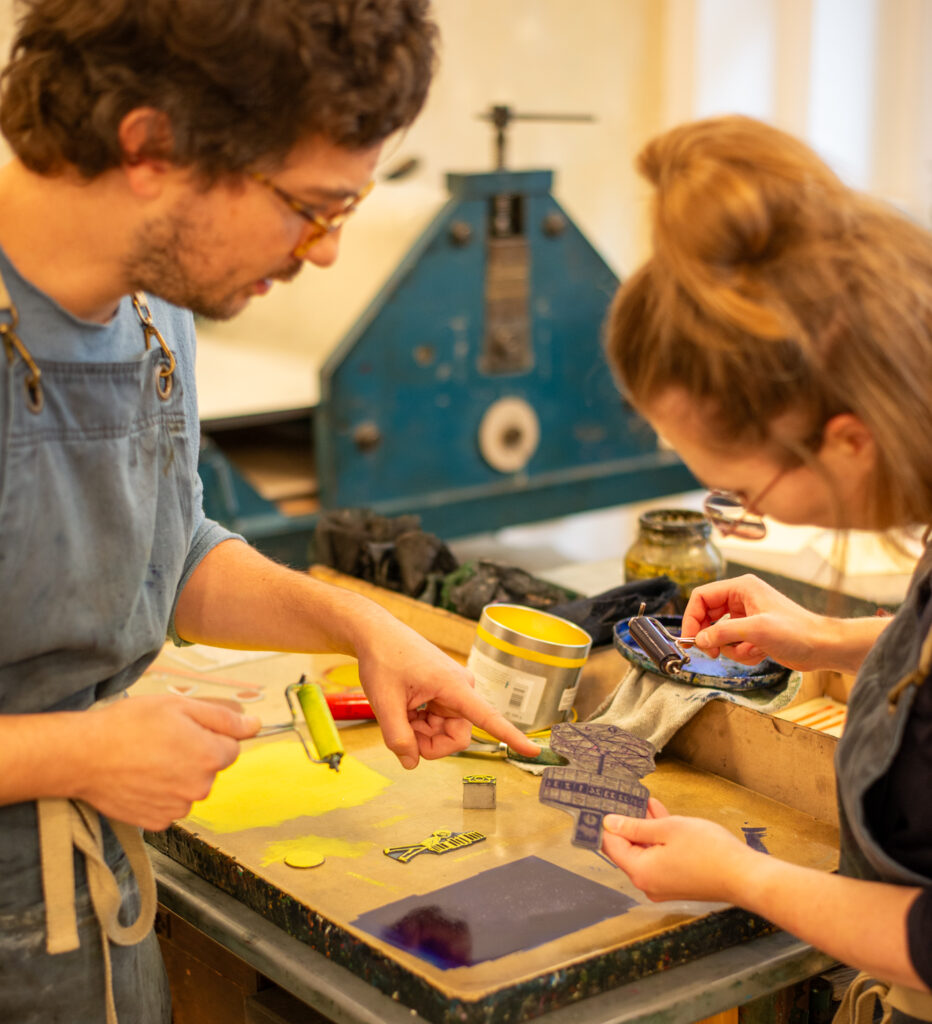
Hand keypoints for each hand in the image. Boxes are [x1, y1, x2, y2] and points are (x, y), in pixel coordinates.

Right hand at [77, 695, 259, 830]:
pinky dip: (160, 794)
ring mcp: (178, 808)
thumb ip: (224, 718)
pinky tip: (141, 780)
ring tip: (147, 761)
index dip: (208, 735)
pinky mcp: (158, 822)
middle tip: (161, 742)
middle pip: (210, 769)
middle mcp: (200, 787)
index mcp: (211, 757)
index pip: (230, 748)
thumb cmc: (130, 725)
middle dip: (194, 756)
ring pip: (190, 788)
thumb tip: (255, 725)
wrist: (84, 756)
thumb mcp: (181, 707)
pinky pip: (170, 805)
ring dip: (177, 776)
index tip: (183, 730)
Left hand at [354, 614, 539, 768]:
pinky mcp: (444, 693)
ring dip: (421, 733)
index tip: (534, 751)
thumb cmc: (383, 660)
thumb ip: (398, 738)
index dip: (512, 737)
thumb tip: (411, 763)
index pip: (488, 718)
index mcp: (454, 686)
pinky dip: (419, 723)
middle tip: (401, 733)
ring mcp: (453, 691)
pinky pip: (439, 721)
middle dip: (429, 743)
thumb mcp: (384, 703)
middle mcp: (461, 689)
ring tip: (399, 713)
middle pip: (457, 737)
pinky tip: (404, 709)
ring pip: (445, 731)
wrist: (376, 634)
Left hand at [601, 799, 755, 902]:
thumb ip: (636, 826)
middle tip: (628, 798)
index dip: (608, 823)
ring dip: (646, 828)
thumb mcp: (668, 829)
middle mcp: (647, 883)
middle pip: (628, 850)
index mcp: (640, 871)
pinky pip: (660, 859)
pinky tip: (661, 817)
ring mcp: (662, 886)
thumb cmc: (709, 852)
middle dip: (629, 823)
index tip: (607, 803)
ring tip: (646, 802)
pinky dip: (659, 840)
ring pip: (646, 852)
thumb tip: (610, 823)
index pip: (611, 845)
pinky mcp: (677, 883)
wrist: (744, 876)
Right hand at [681, 574, 830, 669]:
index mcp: (741, 588)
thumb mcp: (756, 630)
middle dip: (709, 636)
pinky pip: (732, 643)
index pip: (702, 597)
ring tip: (749, 651)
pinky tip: (759, 653)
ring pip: (719, 633)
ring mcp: (747, 616)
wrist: (823, 647)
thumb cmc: (796, 632)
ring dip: (729, 647)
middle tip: (711, 653)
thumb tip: (699, 640)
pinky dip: (741, 653)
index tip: (690, 638)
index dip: (691, 617)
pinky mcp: (753, 632)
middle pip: (707, 615)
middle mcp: (741, 598)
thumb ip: (723, 632)